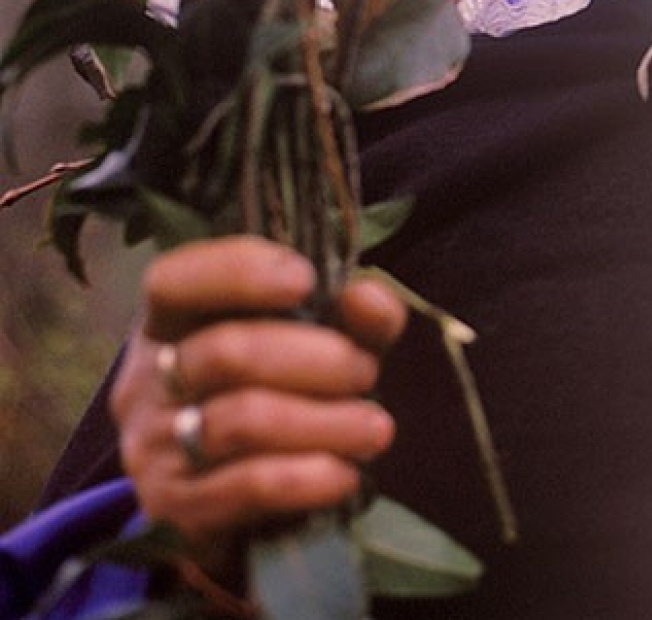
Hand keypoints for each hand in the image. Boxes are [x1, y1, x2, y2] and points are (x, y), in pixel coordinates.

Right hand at [109, 237, 405, 583]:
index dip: (238, 272)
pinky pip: (248, 485)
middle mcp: (148, 380)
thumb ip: (351, 313)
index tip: (306, 279)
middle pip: (225, 352)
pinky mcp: (174, 507)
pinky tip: (346, 474)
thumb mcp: (320, 341)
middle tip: (365, 373)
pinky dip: (309, 477)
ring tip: (375, 427)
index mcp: (171, 322)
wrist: (240, 500)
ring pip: (241, 420)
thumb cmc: (284, 392)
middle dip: (317, 359)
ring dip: (325, 421)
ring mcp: (153, 446)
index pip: (174, 281)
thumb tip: (365, 299)